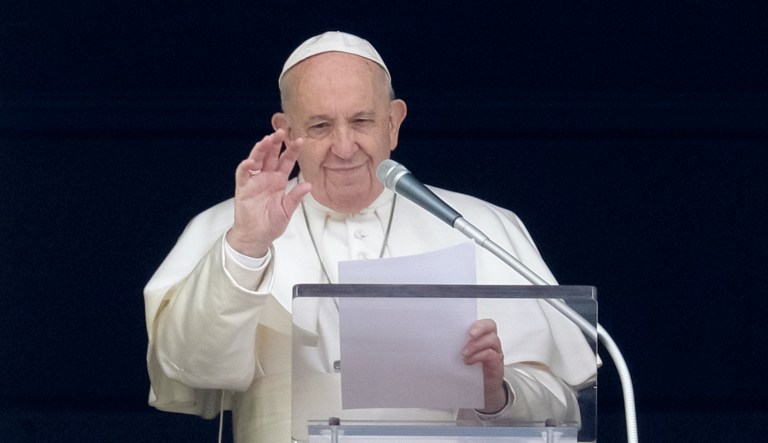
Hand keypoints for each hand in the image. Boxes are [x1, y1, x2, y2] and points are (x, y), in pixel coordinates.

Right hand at [225, 129, 311, 256]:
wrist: (257, 237)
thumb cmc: (271, 223)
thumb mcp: (287, 210)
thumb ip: (295, 197)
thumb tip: (308, 185)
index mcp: (278, 181)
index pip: (286, 161)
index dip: (292, 151)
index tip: (301, 140)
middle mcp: (266, 178)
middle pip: (271, 156)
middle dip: (275, 143)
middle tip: (281, 131)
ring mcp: (254, 182)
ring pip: (257, 160)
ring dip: (261, 150)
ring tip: (267, 140)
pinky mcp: (243, 189)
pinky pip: (243, 174)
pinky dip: (245, 167)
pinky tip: (251, 161)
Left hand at [462, 319, 508, 413]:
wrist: (484, 388)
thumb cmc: (472, 367)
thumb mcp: (464, 354)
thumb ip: (458, 345)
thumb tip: (440, 341)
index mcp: (482, 334)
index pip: (483, 321)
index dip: (476, 321)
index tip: (464, 326)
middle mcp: (491, 340)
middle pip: (491, 325)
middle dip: (480, 328)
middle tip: (469, 335)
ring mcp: (495, 351)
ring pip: (492, 339)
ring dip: (476, 345)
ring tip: (464, 353)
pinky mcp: (497, 363)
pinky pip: (491, 354)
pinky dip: (479, 356)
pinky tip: (468, 361)